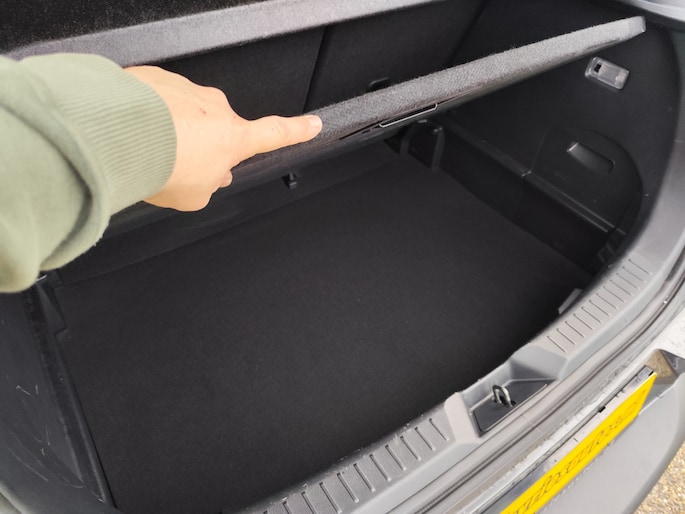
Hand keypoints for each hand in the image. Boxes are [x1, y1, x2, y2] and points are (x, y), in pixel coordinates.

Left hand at [124, 66, 321, 210]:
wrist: (120, 134)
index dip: (297, 131)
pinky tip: (131, 133)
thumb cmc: (162, 165)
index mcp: (232, 138)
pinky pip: (155, 100)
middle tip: (176, 163)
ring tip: (145, 152)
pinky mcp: (155, 78)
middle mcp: (214, 109)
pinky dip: (145, 116)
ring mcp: (185, 90)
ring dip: (168, 131)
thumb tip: (208, 177)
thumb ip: (207, 186)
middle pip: (214, 129)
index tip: (312, 124)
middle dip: (199, 144)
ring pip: (182, 114)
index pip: (275, 134)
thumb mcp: (194, 197)